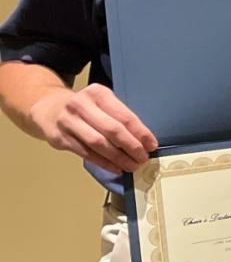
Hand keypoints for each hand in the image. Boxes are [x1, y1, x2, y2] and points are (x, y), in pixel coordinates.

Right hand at [30, 84, 157, 171]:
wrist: (48, 109)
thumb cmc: (84, 108)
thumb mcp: (101, 102)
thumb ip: (118, 116)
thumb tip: (143, 140)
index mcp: (98, 93)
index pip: (124, 116)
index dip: (140, 133)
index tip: (151, 145)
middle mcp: (81, 105)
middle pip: (112, 130)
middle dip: (131, 146)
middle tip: (142, 158)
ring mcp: (68, 122)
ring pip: (98, 143)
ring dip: (118, 158)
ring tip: (131, 166)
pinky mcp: (60, 138)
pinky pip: (86, 153)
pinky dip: (103, 162)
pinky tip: (115, 167)